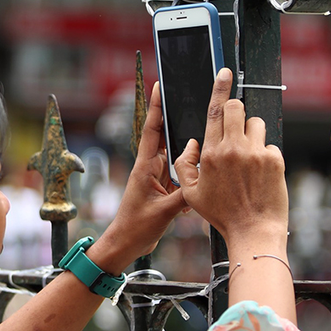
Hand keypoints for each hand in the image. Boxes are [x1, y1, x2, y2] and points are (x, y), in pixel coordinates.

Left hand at [89, 82, 186, 273]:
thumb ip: (184, 193)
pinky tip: (202, 169)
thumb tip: (203, 175)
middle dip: (177, 118)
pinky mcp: (164, 188)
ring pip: (176, 155)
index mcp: (145, 166)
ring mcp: (157, 177)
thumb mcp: (164, 211)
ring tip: (204, 131)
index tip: (160, 85)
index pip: (152, 130)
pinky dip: (190, 170)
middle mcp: (151, 167)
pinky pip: (180, 173)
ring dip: (188, 146)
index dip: (156, 107)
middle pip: (166, 136)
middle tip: (191, 98)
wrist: (126, 245)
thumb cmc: (136, 227)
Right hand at [173, 69, 287, 250]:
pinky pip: (269, 144)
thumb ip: (184, 164)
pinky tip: (260, 174)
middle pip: (238, 107)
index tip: (225, 72)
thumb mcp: (191, 193)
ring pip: (256, 124)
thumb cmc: (223, 214)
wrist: (254, 231)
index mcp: (211, 153)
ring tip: (248, 159)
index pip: (216, 111)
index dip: (220, 88)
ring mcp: (256, 153)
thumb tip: (192, 143)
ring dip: (252, 135)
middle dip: (237, 110)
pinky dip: (265, 154)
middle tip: (236, 128)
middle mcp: (233, 149)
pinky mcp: (275, 160)